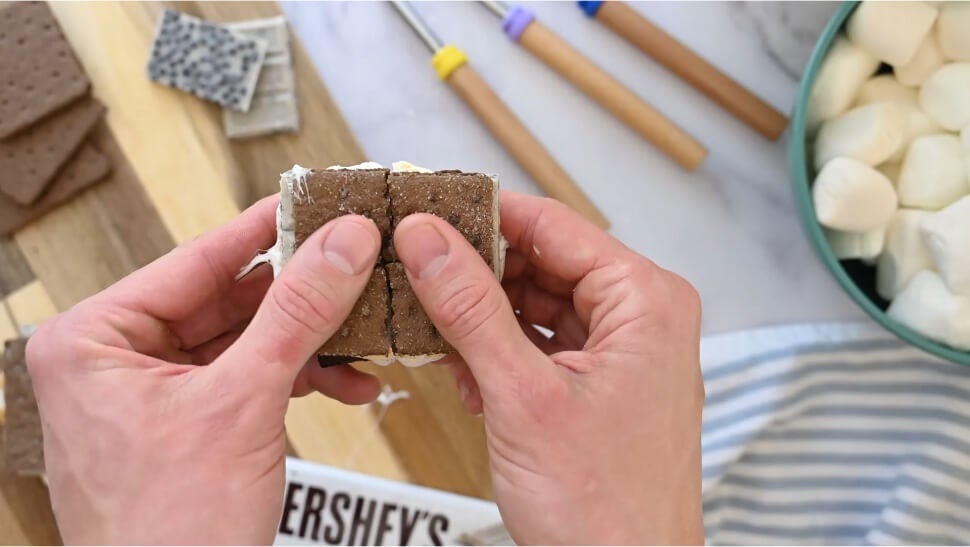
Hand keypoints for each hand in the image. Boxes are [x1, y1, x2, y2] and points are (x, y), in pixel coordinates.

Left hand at [25, 197, 382, 543]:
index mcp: (94, 341)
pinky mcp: (189, 422)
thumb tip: (339, 244)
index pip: (195, 261)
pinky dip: (298, 378)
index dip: (265, 230)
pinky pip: (249, 378)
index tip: (317, 203)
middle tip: (356, 266)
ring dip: (308, 342)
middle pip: (228, 300)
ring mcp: (154, 394)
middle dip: (301, 296)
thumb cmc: (167, 534)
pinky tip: (346, 381)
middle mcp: (116, 360)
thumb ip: (296, 314)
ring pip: (246, 340)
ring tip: (361, 330)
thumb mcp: (242, 404)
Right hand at [393, 192, 704, 544]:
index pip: (553, 226)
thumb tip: (428, 241)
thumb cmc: (607, 511)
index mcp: (645, 301)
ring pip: (535, 304)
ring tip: (433, 327)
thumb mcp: (524, 397)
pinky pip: (539, 344)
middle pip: (542, 262)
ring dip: (482, 318)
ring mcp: (619, 353)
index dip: (484, 215)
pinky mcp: (596, 385)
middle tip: (414, 270)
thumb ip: (472, 310)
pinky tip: (465, 372)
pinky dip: (498, 353)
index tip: (426, 208)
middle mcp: (640, 317)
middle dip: (477, 274)